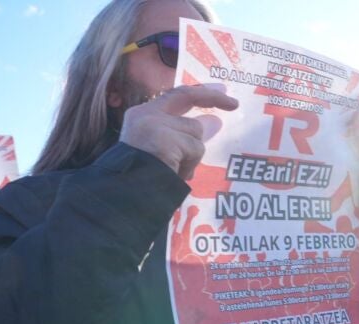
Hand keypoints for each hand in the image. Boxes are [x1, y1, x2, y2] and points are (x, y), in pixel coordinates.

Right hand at [119, 84, 238, 179]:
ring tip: (175, 170)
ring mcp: (154, 125)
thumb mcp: (165, 151)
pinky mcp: (165, 140)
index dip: (199, 93)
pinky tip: (174, 174)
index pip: (175, 96)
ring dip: (192, 155)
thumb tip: (214, 122)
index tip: (220, 90)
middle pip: (186, 97)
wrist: (125, 197)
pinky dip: (190, 165)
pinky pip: (195, 149)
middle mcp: (146, 114)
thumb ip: (185, 134)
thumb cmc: (144, 179)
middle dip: (213, 97)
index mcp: (141, 116)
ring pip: (195, 132)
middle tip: (234, 104)